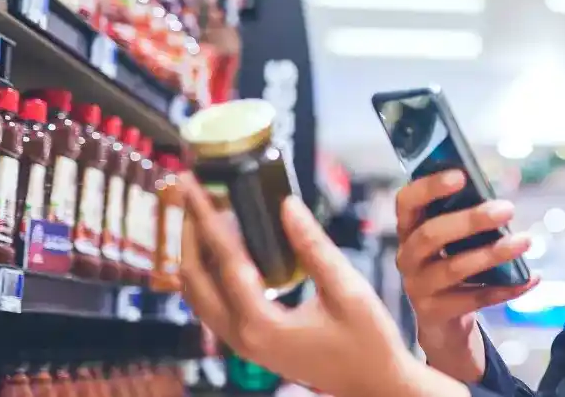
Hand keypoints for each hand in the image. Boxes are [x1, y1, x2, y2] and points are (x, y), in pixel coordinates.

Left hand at [180, 181, 466, 396]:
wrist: (373, 384)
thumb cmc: (368, 341)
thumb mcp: (348, 290)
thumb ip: (314, 248)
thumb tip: (286, 205)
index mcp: (262, 324)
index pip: (223, 260)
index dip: (206, 218)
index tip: (192, 187)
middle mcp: (242, 337)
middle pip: (194, 278)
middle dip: (190, 232)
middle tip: (193, 194)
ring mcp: (242, 344)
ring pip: (197, 294)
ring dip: (196, 253)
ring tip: (205, 215)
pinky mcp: (250, 343)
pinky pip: (212, 304)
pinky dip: (209, 273)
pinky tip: (224, 250)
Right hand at [395, 170, 538, 381]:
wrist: (442, 321)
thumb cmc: (451, 264)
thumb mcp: (451, 240)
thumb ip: (465, 220)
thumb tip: (499, 203)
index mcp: (408, 229)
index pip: (407, 202)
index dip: (429, 187)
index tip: (461, 175)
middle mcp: (407, 256)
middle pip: (431, 234)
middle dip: (471, 220)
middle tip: (507, 209)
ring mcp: (417, 287)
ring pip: (454, 268)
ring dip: (493, 253)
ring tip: (525, 241)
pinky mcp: (434, 313)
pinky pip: (474, 299)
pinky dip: (506, 288)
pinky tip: (530, 279)